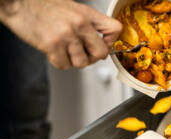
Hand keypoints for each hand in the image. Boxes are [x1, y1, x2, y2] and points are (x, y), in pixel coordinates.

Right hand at [0, 0, 121, 68]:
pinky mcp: (52, 45)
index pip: (115, 29)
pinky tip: (54, 51)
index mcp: (87, 14)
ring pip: (82, 62)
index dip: (111, 42)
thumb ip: (90, 25)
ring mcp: (66, 35)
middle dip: (92, 58)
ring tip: (65, 50)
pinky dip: (59, 62)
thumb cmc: (44, 6)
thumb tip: (103, 44)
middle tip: (83, 53)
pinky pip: (64, 65)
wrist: (19, 3)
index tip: (103, 45)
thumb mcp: (74, 9)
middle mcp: (79, 24)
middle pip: (101, 53)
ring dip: (73, 60)